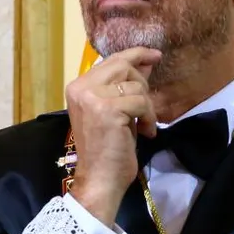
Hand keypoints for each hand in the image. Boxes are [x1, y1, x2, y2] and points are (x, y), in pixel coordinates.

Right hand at [64, 47, 161, 225]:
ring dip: (147, 106)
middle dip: (142, 84)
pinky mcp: (107, 109)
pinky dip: (148, 117)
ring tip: (143, 126)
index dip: (135, 54)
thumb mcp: (116, 111)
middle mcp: (81, 88)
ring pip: (135, 85)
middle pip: (123, 66)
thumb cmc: (107, 150)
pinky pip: (140, 102)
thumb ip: (125, 86)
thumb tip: (145, 63)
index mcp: (79, 87)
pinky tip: (145, 133)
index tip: (154, 55)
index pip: (111, 60)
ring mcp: (92, 97)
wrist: (99, 179)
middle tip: (146, 108)